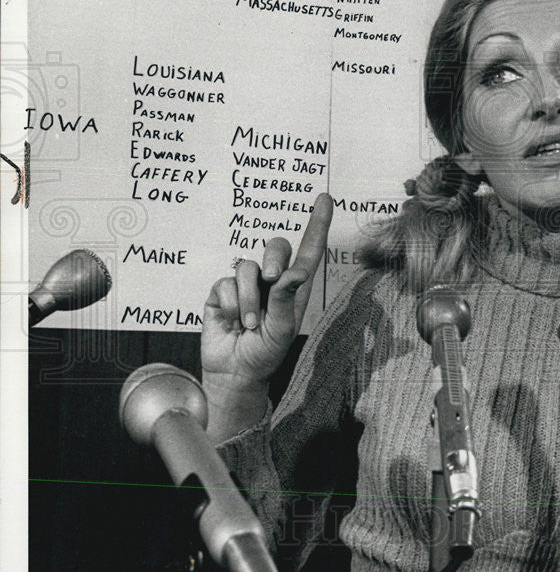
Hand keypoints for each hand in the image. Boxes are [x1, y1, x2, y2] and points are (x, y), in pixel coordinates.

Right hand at [201, 193, 332, 385]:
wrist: (235, 371)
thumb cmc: (266, 352)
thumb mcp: (283, 329)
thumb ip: (286, 299)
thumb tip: (295, 273)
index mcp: (295, 287)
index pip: (309, 250)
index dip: (317, 224)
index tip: (324, 200)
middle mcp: (272, 280)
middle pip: (276, 247)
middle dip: (274, 258)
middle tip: (272, 279)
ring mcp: (247, 284)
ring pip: (247, 267)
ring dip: (249, 299)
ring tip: (250, 324)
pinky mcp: (223, 292)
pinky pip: (226, 283)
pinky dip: (233, 304)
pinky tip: (233, 322)